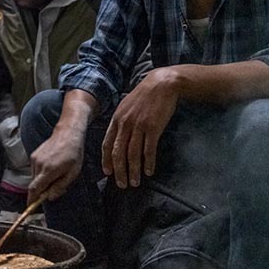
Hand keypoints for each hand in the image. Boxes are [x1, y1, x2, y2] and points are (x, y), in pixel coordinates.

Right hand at [27, 128, 85, 204]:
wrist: (68, 134)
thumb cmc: (73, 153)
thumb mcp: (73, 173)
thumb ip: (60, 186)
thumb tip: (50, 197)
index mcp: (49, 170)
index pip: (35, 188)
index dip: (31, 199)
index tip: (30, 206)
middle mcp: (39, 164)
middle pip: (34, 184)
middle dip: (41, 190)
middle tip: (54, 188)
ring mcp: (35, 159)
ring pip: (34, 177)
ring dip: (42, 181)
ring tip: (55, 174)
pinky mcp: (33, 155)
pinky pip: (35, 170)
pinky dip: (41, 173)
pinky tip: (52, 167)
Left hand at [101, 67, 179, 188]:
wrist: (161, 84)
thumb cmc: (144, 96)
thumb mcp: (126, 106)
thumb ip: (120, 121)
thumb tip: (117, 137)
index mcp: (116, 119)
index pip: (107, 144)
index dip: (107, 160)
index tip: (108, 173)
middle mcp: (125, 124)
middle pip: (118, 153)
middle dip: (119, 171)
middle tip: (122, 184)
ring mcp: (138, 126)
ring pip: (132, 154)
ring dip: (133, 171)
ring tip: (135, 182)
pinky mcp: (153, 128)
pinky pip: (148, 150)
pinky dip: (148, 162)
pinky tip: (149, 171)